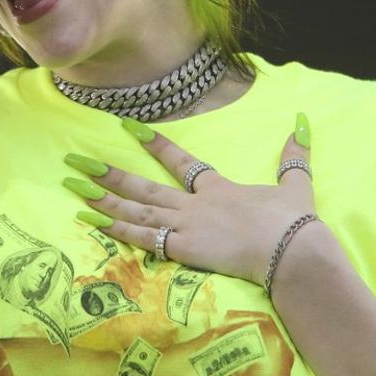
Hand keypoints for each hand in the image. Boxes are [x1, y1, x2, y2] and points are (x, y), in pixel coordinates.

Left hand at [68, 113, 314, 285]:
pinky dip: (115, 228)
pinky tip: (92, 220)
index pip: (180, 161)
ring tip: (74, 186)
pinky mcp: (183, 249)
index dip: (154, 143)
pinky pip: (142, 237)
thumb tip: (301, 124)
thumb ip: (294, 158)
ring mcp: (186, 225)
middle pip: (144, 186)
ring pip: (136, 209)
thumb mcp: (296, 186)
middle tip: (78, 161)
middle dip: (110, 173)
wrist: (293, 250)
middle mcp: (195, 203)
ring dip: (103, 197)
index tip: (128, 128)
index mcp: (219, 188)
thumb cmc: (294, 223)